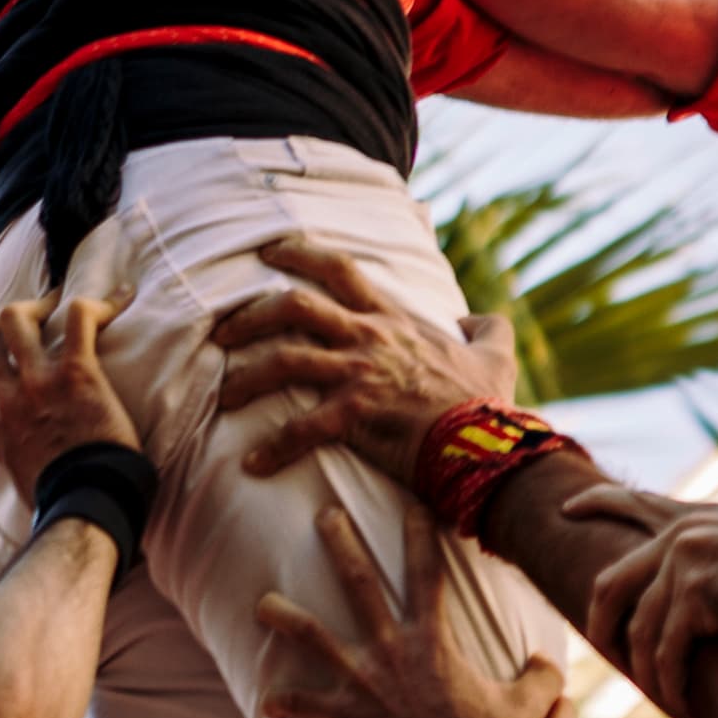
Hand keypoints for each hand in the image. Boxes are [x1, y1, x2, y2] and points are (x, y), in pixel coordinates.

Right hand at [0, 288, 141, 498]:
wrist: (87, 507)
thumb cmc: (59, 499)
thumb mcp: (16, 478)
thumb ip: (2, 451)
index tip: (17, 368)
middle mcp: (11, 396)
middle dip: (2, 321)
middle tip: (31, 320)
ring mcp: (40, 381)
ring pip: (14, 317)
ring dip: (37, 304)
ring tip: (59, 302)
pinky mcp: (78, 373)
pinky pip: (80, 318)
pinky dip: (98, 304)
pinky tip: (120, 299)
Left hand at [210, 235, 516, 482]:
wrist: (488, 446)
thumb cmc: (488, 404)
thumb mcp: (496, 355)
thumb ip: (488, 329)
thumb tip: (479, 320)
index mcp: (391, 319)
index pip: (338, 268)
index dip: (298, 252)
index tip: (267, 252)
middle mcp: (369, 338)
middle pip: (294, 305)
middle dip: (250, 315)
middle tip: (222, 333)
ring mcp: (359, 374)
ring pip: (284, 360)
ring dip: (246, 378)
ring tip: (223, 395)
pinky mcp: (356, 415)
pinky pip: (301, 429)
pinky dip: (273, 447)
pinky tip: (254, 464)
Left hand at [257, 499, 561, 717]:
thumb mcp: (527, 710)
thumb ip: (541, 680)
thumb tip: (546, 661)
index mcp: (432, 641)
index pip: (427, 574)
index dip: (420, 535)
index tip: (411, 503)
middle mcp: (390, 650)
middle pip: (359, 584)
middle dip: (340, 544)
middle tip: (323, 514)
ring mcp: (361, 680)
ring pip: (313, 635)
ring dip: (285, 616)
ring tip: (263, 602)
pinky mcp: (344, 713)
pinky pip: (306, 705)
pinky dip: (286, 704)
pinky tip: (267, 704)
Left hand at [564, 488, 717, 710]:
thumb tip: (705, 599)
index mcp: (696, 518)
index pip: (634, 503)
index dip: (598, 505)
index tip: (567, 510)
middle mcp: (681, 534)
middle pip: (613, 581)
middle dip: (601, 621)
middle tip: (600, 650)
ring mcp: (684, 561)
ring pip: (640, 627)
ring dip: (645, 668)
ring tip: (656, 696)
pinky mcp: (697, 595)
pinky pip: (668, 650)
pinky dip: (670, 682)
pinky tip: (678, 704)